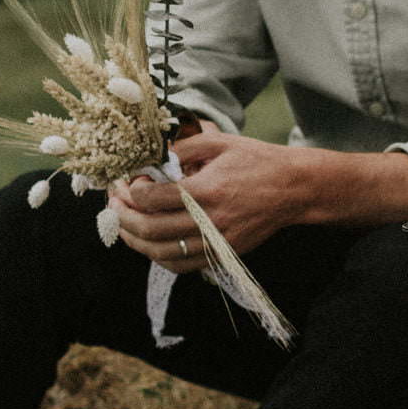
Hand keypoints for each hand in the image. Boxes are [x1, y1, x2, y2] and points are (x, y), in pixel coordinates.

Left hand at [108, 131, 308, 271]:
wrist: (293, 188)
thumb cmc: (256, 161)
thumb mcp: (219, 143)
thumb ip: (181, 148)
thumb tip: (151, 160)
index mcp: (206, 189)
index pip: (152, 198)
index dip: (131, 190)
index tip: (129, 181)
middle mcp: (210, 220)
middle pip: (150, 229)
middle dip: (123, 217)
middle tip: (113, 205)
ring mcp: (217, 242)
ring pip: (161, 253)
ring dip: (135, 241)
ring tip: (124, 226)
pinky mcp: (223, 254)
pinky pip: (182, 265)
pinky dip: (160, 257)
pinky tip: (150, 244)